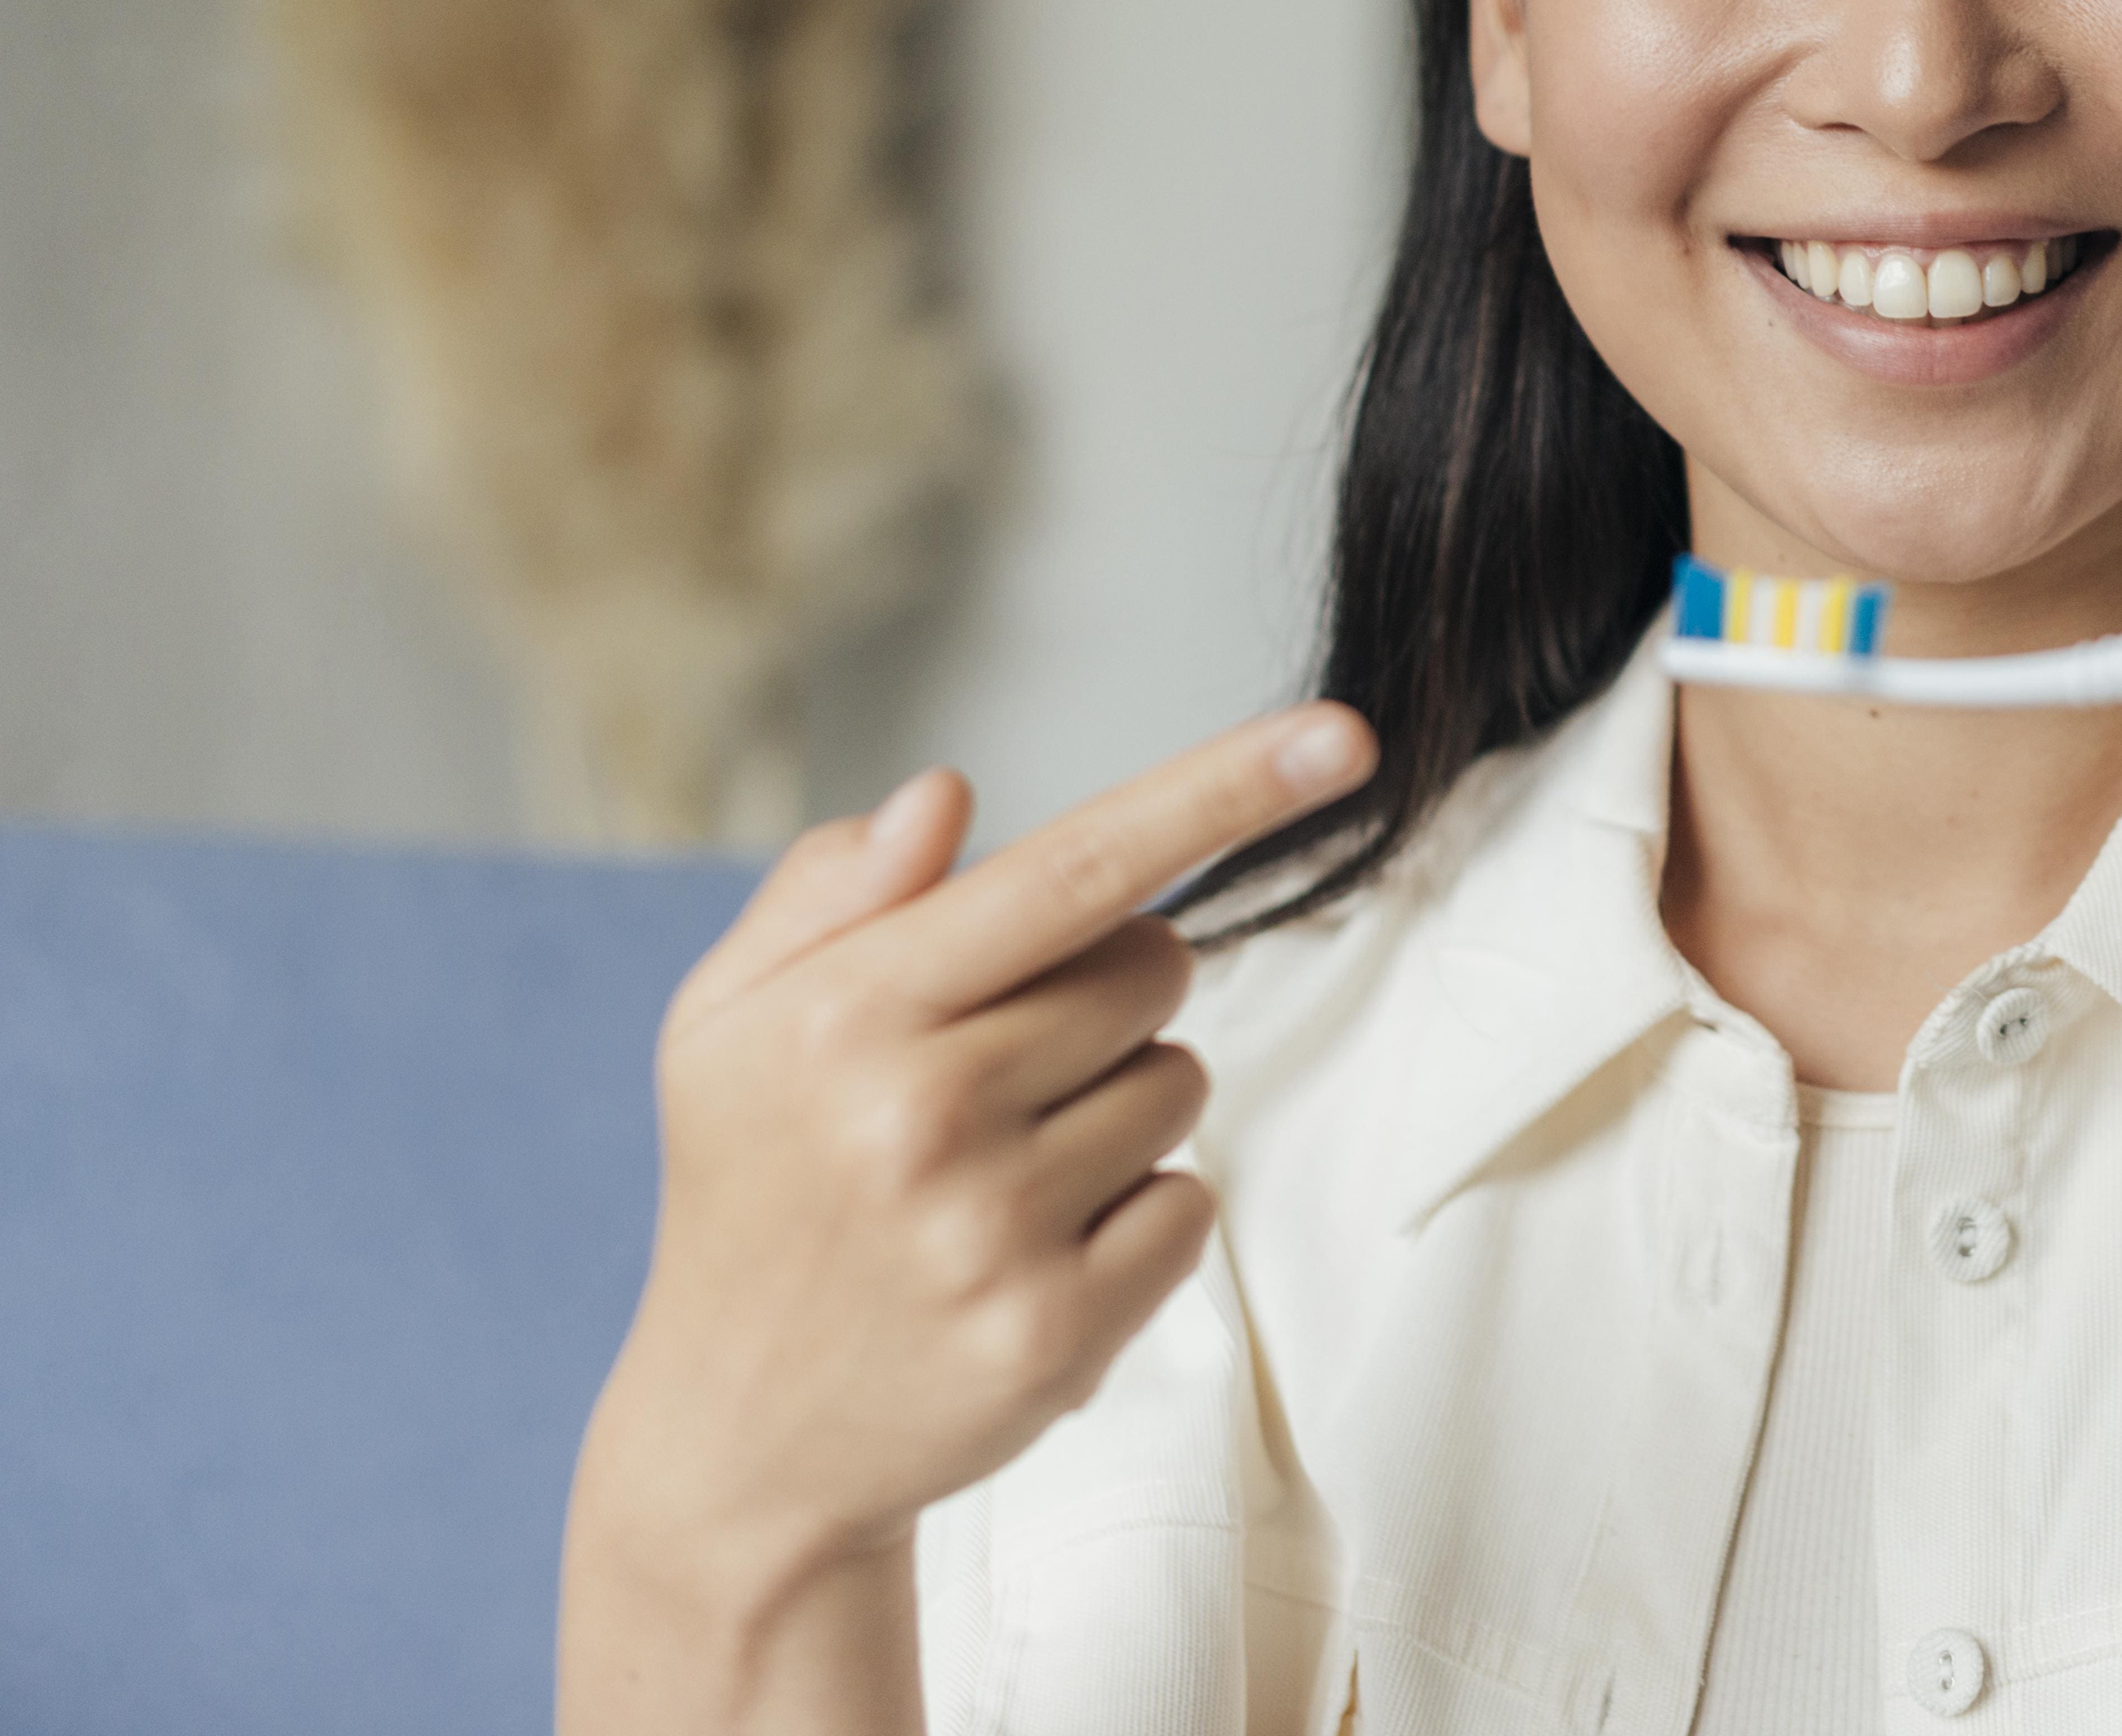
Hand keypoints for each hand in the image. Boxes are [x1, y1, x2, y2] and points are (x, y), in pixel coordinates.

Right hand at [572, 705, 1372, 1606]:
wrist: (737, 1440)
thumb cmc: (754, 1191)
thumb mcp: (727, 1023)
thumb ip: (830, 892)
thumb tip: (945, 799)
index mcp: (847, 1012)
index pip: (1075, 867)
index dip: (1221, 789)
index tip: (1341, 734)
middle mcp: (923, 1114)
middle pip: (1155, 966)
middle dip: (1108, 991)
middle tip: (1001, 1067)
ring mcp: (994, 1232)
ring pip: (1182, 1081)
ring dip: (1120, 1106)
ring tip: (998, 1170)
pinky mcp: (1057, 1330)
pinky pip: (1188, 1205)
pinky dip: (1134, 1217)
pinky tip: (1028, 1253)